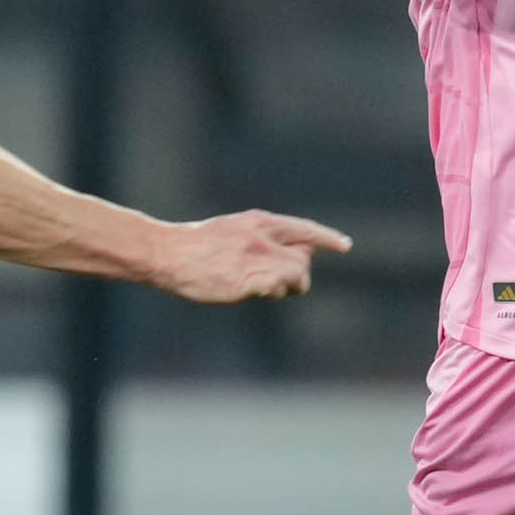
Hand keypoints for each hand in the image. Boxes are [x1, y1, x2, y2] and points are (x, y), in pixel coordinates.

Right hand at [147, 210, 352, 302]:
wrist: (168, 253)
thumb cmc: (198, 245)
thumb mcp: (235, 229)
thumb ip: (263, 237)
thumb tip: (291, 253)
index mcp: (259, 221)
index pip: (304, 229)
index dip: (327, 238)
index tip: (346, 246)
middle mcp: (263, 237)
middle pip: (304, 258)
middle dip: (299, 273)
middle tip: (285, 282)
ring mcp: (256, 258)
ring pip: (296, 275)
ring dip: (288, 287)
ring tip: (266, 288)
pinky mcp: (247, 280)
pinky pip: (277, 289)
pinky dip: (272, 293)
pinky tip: (253, 291)